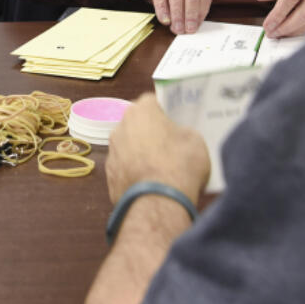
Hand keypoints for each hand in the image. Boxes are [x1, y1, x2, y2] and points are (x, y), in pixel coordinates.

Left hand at [106, 92, 209, 206]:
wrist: (158, 202)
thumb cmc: (180, 164)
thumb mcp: (195, 140)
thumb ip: (183, 131)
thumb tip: (177, 137)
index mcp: (141, 111)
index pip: (152, 101)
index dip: (165, 110)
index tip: (176, 121)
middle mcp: (120, 127)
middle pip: (137, 124)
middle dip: (150, 131)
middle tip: (170, 145)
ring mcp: (112, 151)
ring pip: (128, 146)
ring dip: (140, 153)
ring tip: (160, 168)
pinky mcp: (109, 175)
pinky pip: (125, 168)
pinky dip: (135, 173)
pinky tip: (149, 185)